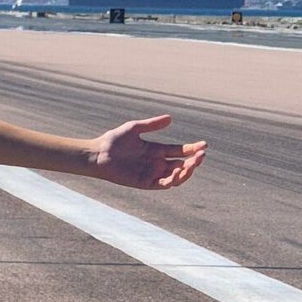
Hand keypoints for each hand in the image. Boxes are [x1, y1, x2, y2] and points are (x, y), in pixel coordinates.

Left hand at [91, 114, 206, 190]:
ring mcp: (151, 173)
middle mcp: (156, 163)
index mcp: (156, 150)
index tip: (203, 145)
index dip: (191, 149)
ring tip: (192, 164)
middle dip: (193, 161)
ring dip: (186, 172)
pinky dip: (172, 180)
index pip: (179, 151)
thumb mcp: (134, 128)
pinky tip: (177, 172)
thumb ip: (152, 125)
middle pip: (181, 164)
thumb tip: (170, 118)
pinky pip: (163, 184)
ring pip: (175, 176)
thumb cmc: (113, 140)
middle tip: (201, 155)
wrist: (98, 154)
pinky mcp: (145, 183)